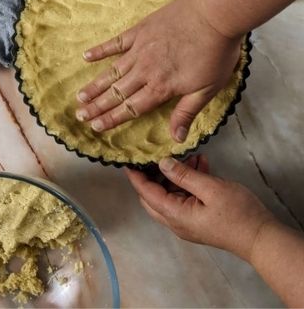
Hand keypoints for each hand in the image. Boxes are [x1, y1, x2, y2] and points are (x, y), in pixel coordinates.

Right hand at [76, 0, 241, 141]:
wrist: (215, 14)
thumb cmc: (216, 53)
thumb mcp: (208, 88)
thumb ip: (187, 112)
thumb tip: (176, 139)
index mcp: (161, 87)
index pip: (131, 108)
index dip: (112, 119)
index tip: (95, 127)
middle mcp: (145, 71)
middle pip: (116, 93)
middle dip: (97, 106)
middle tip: (79, 114)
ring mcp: (140, 49)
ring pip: (112, 72)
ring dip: (95, 85)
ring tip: (80, 95)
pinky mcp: (140, 31)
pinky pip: (116, 42)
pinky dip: (101, 50)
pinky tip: (86, 56)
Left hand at [126, 156, 274, 261]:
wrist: (262, 237)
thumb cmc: (238, 214)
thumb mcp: (210, 188)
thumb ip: (184, 175)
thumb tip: (162, 163)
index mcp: (175, 215)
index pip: (146, 194)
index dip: (136, 177)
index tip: (129, 160)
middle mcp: (177, 221)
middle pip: (154, 196)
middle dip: (154, 174)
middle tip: (157, 154)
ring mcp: (188, 221)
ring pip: (171, 194)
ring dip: (177, 175)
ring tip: (190, 156)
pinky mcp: (199, 218)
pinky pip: (186, 197)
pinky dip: (189, 181)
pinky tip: (201, 164)